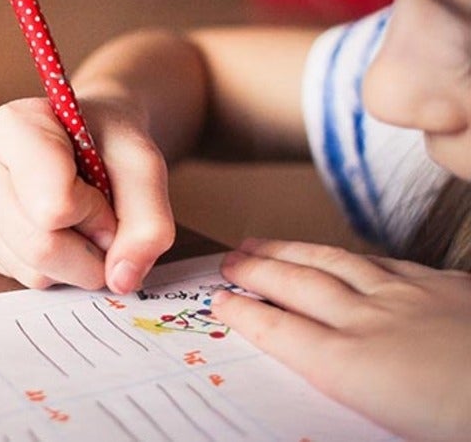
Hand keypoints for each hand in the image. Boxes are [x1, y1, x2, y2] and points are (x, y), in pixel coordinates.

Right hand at [0, 96, 174, 292]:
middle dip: (89, 251)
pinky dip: (53, 267)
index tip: (104, 191)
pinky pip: (19, 277)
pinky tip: (53, 230)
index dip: (96, 213)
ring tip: (77, 220)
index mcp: (11, 127)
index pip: (54, 206)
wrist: (81, 136)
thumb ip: (148, 221)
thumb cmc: (107, 141)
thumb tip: (121, 280)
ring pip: (30, 270)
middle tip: (103, 222)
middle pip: (39, 247)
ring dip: (74, 262)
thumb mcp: (143, 165)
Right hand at [213, 238, 470, 441]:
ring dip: (293, 252)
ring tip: (265, 243)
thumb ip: (351, 391)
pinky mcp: (448, 288)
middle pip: (299, 287)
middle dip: (258, 270)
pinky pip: (386, 262)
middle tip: (229, 259)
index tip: (219, 300)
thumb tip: (324, 376)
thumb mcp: (391, 428)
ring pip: (336, 264)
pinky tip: (346, 255)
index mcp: (354, 367)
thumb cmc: (460, 420)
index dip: (245, 313)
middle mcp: (372, 323)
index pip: (282, 332)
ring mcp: (411, 298)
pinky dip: (353, 256)